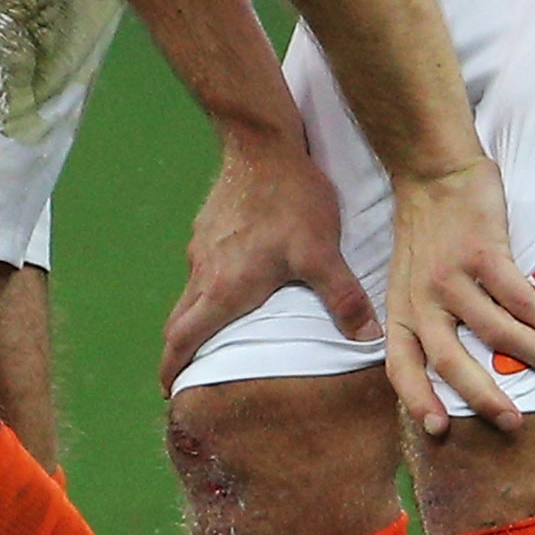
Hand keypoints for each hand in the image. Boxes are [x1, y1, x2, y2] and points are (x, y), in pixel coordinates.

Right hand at [163, 123, 369, 384]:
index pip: (184, 338)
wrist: (260, 144)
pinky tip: (235, 279)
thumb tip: (367, 338)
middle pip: (179, 321)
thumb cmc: (290, 201)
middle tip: (187, 371)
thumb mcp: (322, 252)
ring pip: (191, 294)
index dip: (172, 368)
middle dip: (179, 351)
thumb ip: (342, 297)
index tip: (167, 390)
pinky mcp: (207, 228)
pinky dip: (209, 288)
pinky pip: (202, 268)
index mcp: (225, 289)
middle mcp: (204, 272)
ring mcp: (201, 248)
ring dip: (197, 318)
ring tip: (219, 330)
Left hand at [376, 158, 534, 440]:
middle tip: (514, 421)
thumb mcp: (411, 280)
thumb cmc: (429, 234)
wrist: (433, 172)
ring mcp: (450, 276)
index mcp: (401, 308)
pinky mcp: (482, 253)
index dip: (416, 398)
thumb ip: (428, 319)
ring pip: (497, 332)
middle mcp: (421, 298)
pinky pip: (521, 298)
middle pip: (450, 360)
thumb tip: (457, 368)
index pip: (400, 363)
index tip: (438, 430)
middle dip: (484, 395)